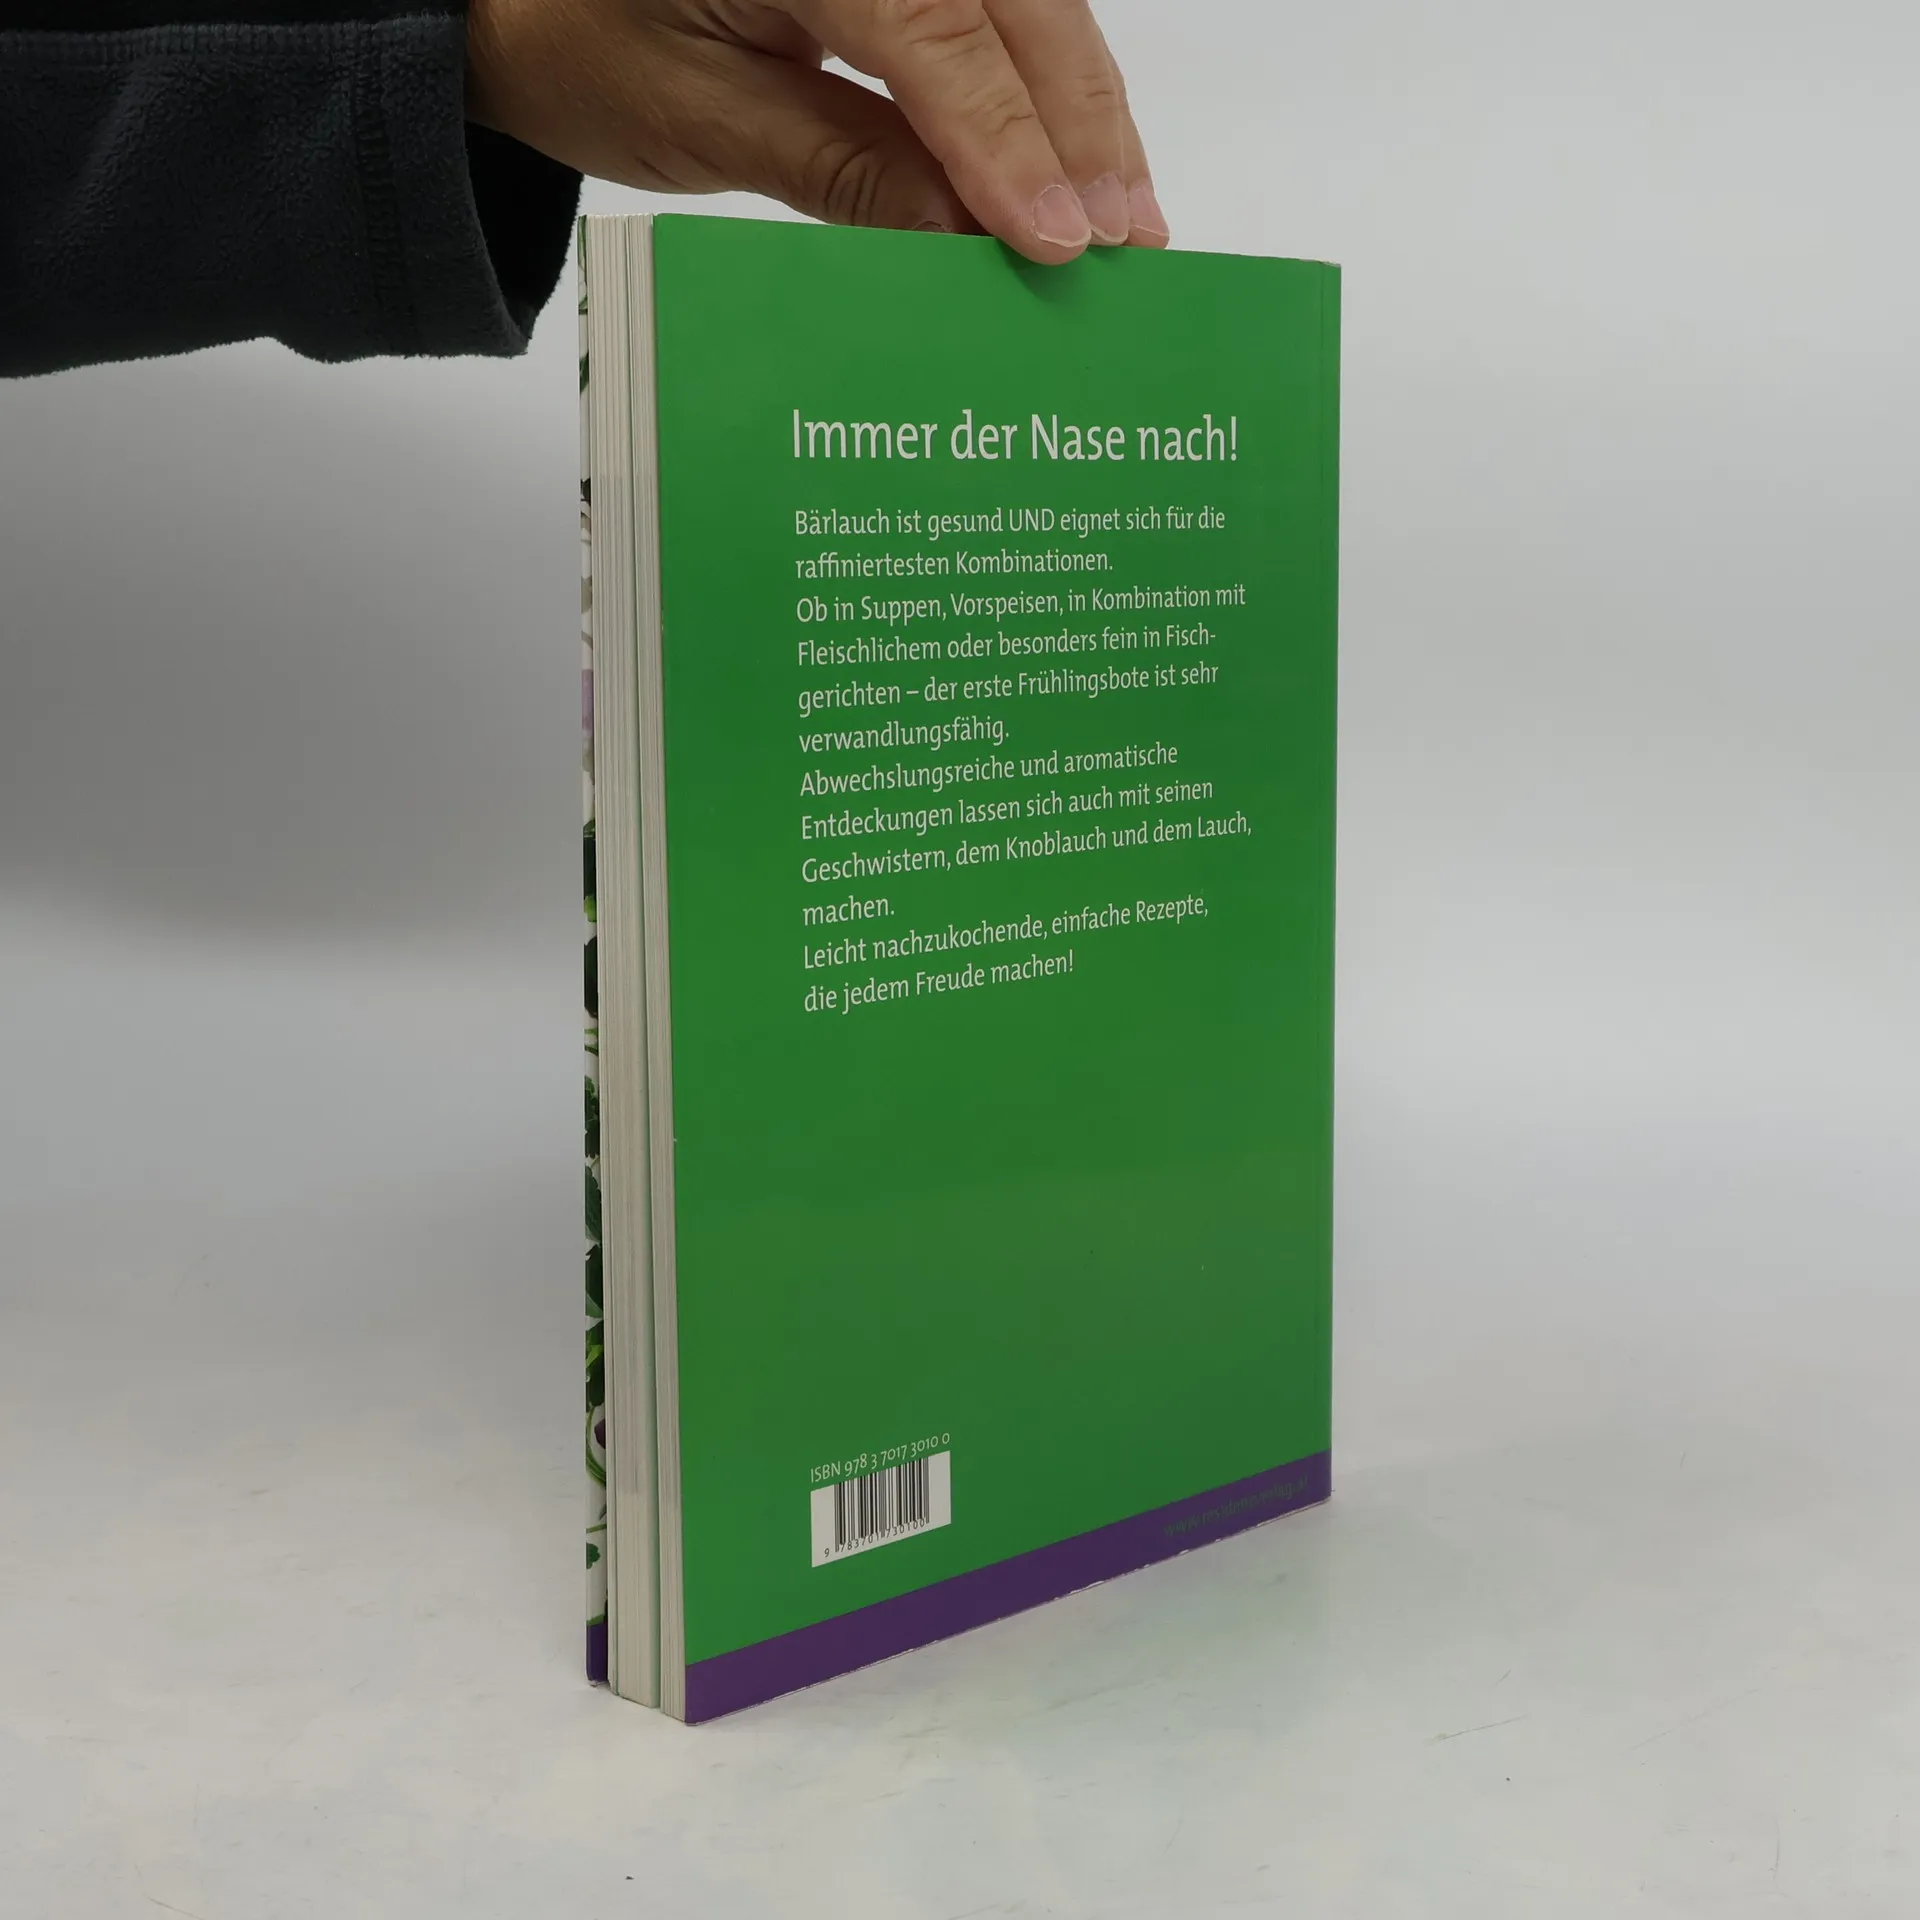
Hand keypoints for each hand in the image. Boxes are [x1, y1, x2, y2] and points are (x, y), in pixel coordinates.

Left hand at [465, 0, 1168, 263]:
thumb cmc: (590, 46)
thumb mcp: (704, 123)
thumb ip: (845, 169)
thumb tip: (971, 237)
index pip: (930, 28)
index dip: (1005, 139)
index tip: (1059, 236)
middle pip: (1012, 2)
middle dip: (1079, 123)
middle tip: (1128, 241)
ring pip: (1028, 2)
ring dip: (1082, 108)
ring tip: (1126, 216)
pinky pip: (998, 11)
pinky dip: (1043, 88)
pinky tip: (1078, 162)